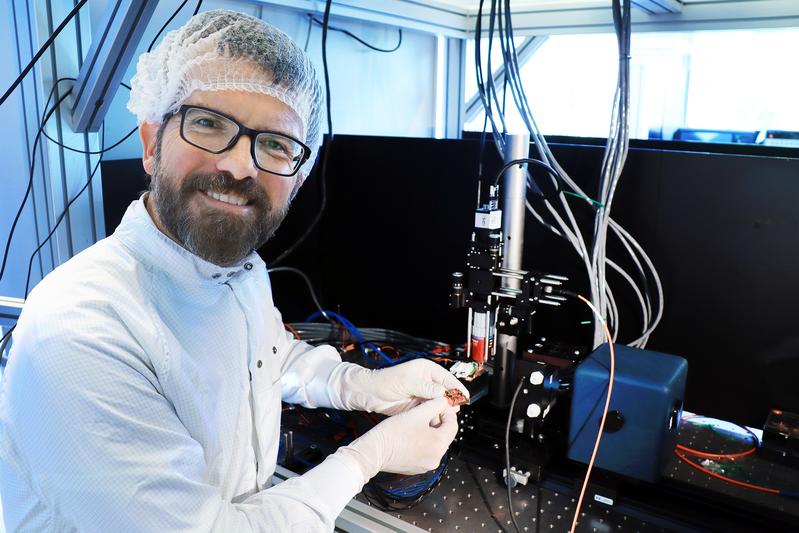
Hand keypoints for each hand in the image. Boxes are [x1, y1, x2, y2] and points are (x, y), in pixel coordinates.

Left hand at [335, 359, 469, 415]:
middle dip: (451, 400)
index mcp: (425, 369)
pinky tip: (438, 420)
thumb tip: (441, 391)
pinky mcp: (417, 405)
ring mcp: (422, 393)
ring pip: (438, 402)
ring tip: (448, 417)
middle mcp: (426, 381)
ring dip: (443, 409)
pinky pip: (430, 410)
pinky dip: (434, 414)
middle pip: (444, 391)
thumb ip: (424, 387)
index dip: (456, 387)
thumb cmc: (385, 381)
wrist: (370, 393)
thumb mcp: (406, 382)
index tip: (464, 396)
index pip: (446, 378)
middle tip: (456, 409)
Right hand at [335, 397, 457, 481]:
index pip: (453, 424)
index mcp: (439, 445)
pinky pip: (425, 451)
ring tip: (417, 420)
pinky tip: (411, 432)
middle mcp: (436, 458)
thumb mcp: (416, 413)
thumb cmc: (393, 433)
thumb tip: (443, 401)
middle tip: (426, 410)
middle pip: (444, 434)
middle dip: (437, 420)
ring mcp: (426, 465)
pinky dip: (422, 441)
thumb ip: (434, 404)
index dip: (446, 411)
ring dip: (429, 430)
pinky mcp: (417, 468)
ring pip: (434, 442)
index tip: (438, 404)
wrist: (373, 451)